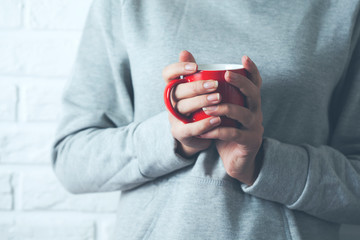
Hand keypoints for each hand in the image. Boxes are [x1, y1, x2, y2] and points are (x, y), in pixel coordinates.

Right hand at [163, 51, 221, 157]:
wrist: (199, 135)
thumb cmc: (200, 107)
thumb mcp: (198, 89)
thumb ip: (195, 72)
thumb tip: (185, 51)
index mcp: (174, 87)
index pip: (168, 74)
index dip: (178, 68)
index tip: (195, 67)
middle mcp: (171, 101)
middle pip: (178, 90)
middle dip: (196, 86)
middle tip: (215, 84)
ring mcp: (174, 117)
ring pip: (183, 107)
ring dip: (201, 102)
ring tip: (218, 99)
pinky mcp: (180, 133)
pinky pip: (190, 128)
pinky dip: (204, 124)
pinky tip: (218, 119)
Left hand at [199, 56, 263, 184]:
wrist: (235, 160)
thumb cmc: (225, 131)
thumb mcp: (221, 113)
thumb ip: (213, 96)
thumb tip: (194, 74)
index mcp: (249, 103)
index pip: (255, 83)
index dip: (252, 70)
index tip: (244, 58)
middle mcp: (255, 112)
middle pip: (254, 93)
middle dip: (241, 82)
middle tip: (226, 75)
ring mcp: (254, 127)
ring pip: (244, 114)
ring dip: (225, 109)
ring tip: (207, 109)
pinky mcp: (249, 142)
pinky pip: (234, 134)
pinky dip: (217, 132)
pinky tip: (204, 132)